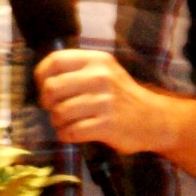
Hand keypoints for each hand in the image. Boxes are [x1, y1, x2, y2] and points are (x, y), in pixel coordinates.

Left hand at [34, 48, 163, 152]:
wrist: (154, 118)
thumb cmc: (121, 96)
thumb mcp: (104, 72)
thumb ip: (77, 71)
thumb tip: (43, 80)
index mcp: (97, 61)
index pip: (55, 60)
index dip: (41, 76)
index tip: (44, 87)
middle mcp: (100, 77)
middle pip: (52, 88)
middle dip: (47, 103)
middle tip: (55, 109)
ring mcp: (104, 101)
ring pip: (59, 112)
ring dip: (57, 122)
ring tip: (67, 122)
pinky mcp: (107, 125)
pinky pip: (71, 132)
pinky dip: (66, 135)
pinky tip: (73, 133)